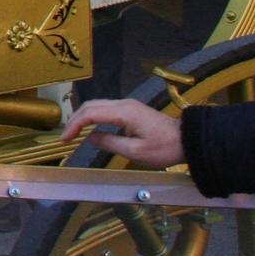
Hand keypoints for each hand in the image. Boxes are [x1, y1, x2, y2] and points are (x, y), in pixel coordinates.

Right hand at [63, 98, 185, 167]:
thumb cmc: (164, 148)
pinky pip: (106, 109)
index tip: (65, 139)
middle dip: (75, 119)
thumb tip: (91, 137)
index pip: (91, 114)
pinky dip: (93, 116)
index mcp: (124, 112)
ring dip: (83, 117)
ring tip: (74, 132)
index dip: (75, 125)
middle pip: (92, 105)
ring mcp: (128, 105)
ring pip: (98, 105)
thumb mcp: (136, 152)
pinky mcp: (132, 110)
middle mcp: (124, 104)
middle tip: (66, 136)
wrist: (189, 140)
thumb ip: (110, 143)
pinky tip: (90, 127)